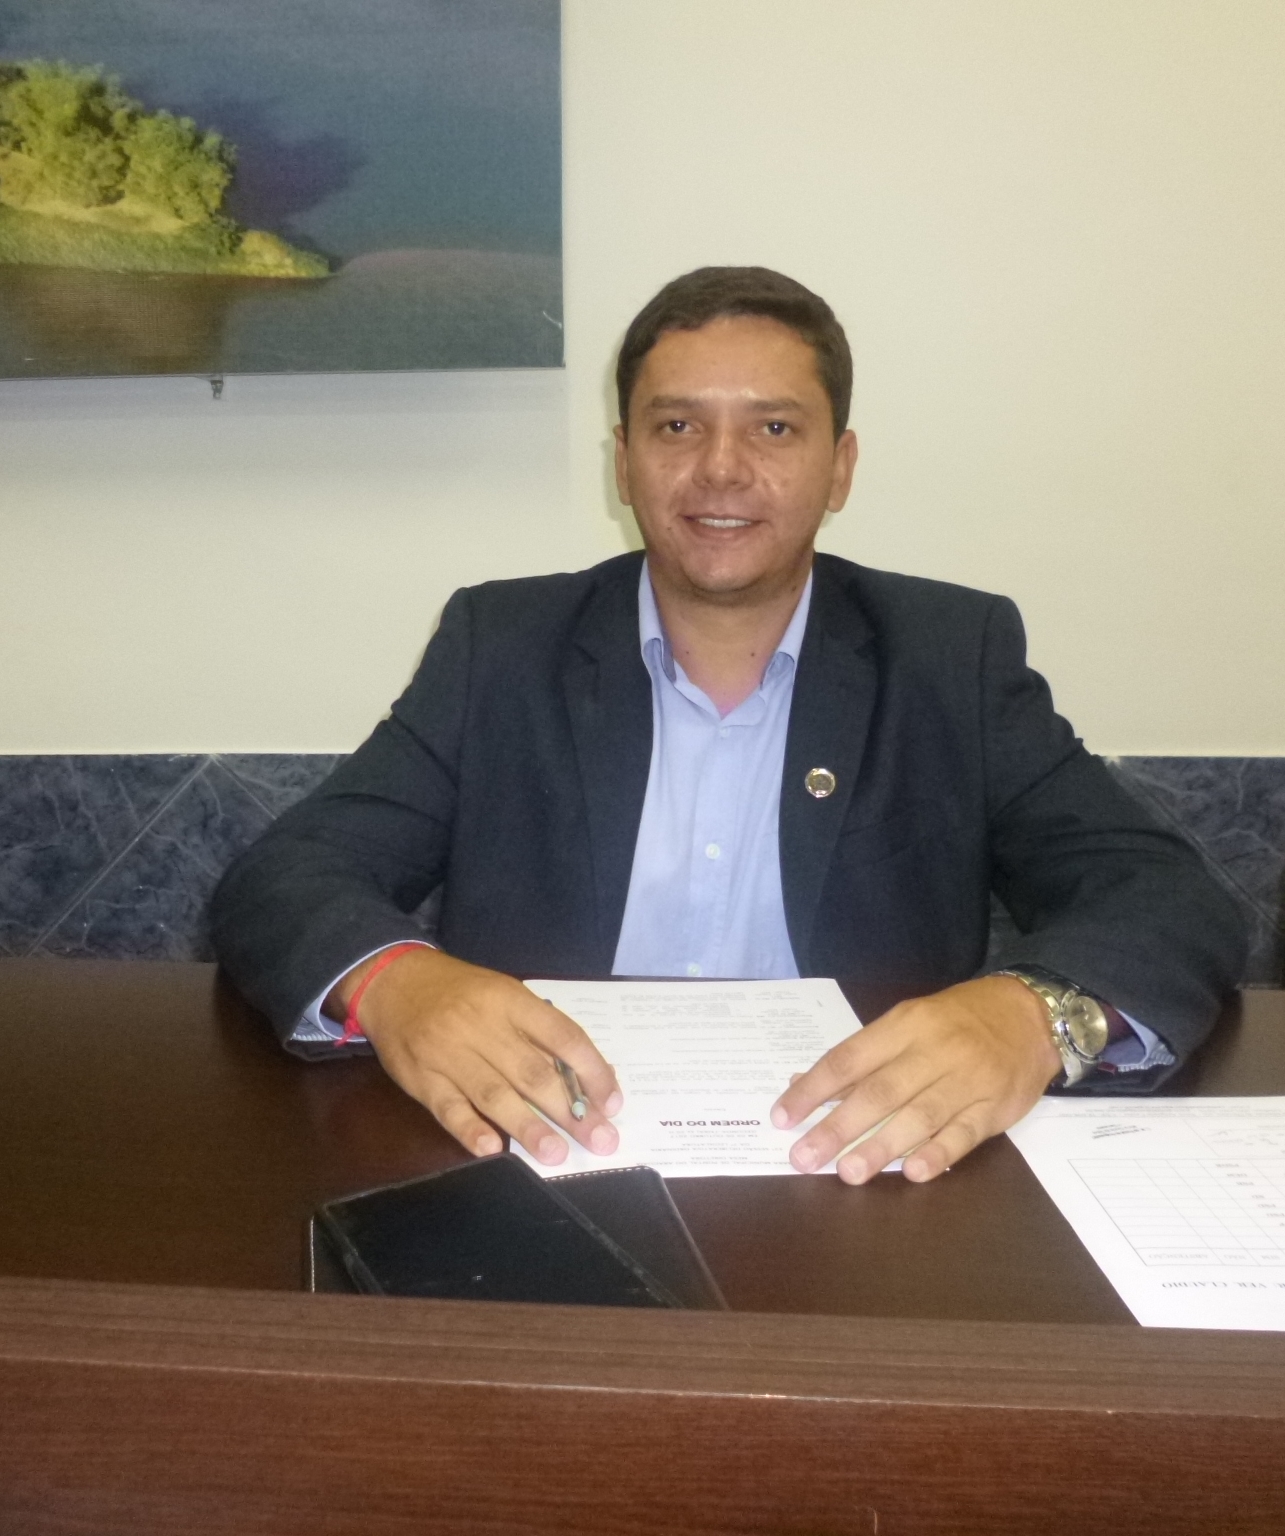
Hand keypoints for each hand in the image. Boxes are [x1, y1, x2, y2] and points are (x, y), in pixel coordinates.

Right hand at [327, 948, 622, 1165]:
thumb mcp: (503, 994)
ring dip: (529, 1128)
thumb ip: (539, 1031)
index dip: (592, 1071)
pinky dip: (470, 1130)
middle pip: (533, 1072)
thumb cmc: (461, 992)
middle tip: (600, 1141)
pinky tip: (492, 1150)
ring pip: (495, 1094)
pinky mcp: (422, 1079)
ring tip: (556, 1154)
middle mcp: (482, 1026)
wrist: (394, 981)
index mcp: (510, 1000)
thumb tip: (586, 1077)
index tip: (612, 1102)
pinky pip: (448, 1108)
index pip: (562, 1036)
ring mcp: (449, 1054)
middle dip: (571, 1111)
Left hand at [769, 976, 1061, 1183]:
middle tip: (805, 1158)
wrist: (1029, 1014)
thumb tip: (805, 1085)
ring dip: (882, 1147)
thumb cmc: (957, 1021)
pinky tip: (913, 1172)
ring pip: (919, 1115)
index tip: (783, 1117)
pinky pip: (964, 1134)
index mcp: (905, 1024)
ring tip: (849, 1173)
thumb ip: (862, 1058)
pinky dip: (938, 1153)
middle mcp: (934, 1050)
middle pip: (880, 1091)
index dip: (813, 1089)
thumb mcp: (908, 1023)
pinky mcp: (996, 1107)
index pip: (849, 1058)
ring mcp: (968, 1079)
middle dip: (838, 1127)